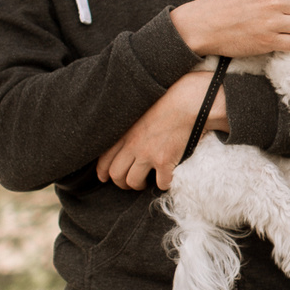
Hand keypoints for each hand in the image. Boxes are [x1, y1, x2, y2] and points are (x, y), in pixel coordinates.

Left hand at [96, 68, 227, 189]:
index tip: (104, 178)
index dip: (102, 172)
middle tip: (131, 182)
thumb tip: (125, 144)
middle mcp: (132, 145)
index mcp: (125, 133)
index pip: (104, 159)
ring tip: (147, 182)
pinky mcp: (164, 161)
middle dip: (122, 183)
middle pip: (116, 174)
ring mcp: (148, 154)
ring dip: (140, 186)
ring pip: (134, 182)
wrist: (187, 103)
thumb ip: (129, 130)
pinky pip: (160, 183)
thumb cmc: (167, 106)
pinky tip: (167, 178)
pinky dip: (164, 184)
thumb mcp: (139, 115)